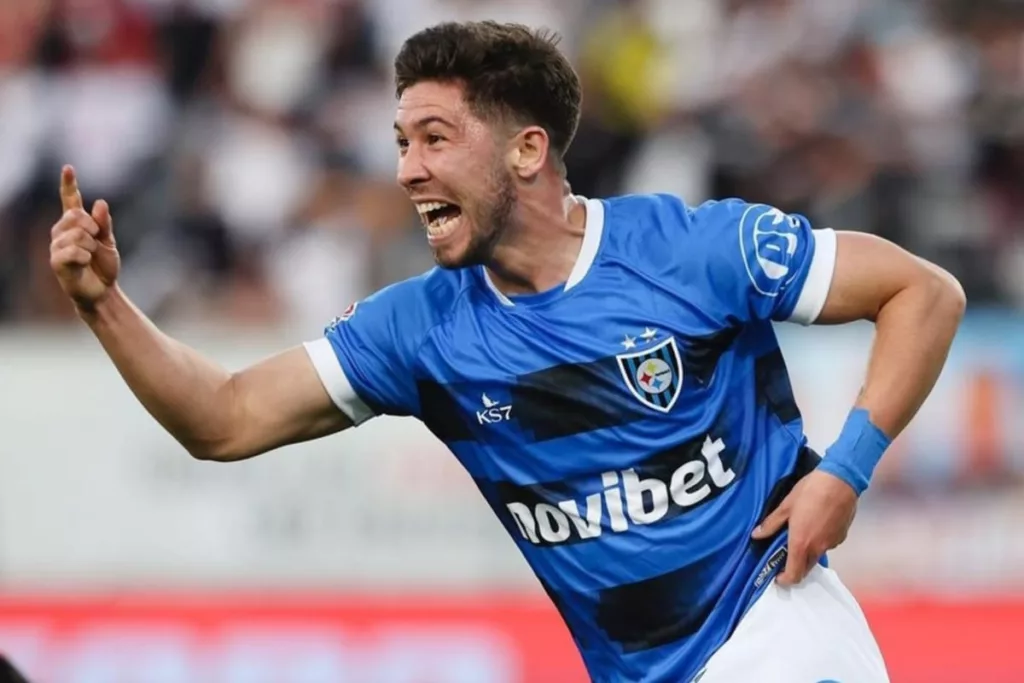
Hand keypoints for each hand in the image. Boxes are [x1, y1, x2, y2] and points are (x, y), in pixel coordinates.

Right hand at [50, 165, 119, 311]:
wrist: (102, 291)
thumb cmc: (103, 266)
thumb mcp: (109, 242)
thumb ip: (104, 223)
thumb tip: (100, 203)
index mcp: (75, 225)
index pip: (70, 200)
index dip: (68, 184)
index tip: (68, 168)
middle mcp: (61, 232)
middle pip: (76, 215)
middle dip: (93, 228)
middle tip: (96, 243)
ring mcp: (57, 246)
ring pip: (77, 234)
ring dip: (90, 247)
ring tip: (89, 257)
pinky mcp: (56, 262)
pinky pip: (73, 251)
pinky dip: (84, 256)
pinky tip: (84, 263)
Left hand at [750, 469, 857, 586]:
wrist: (840, 481)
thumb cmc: (810, 492)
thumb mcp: (785, 506)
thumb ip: (770, 524)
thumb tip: (756, 535)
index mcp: (801, 543)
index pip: (794, 575)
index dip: (785, 580)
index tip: (777, 575)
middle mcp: (818, 548)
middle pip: (806, 568)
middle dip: (795, 568)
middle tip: (784, 555)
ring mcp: (832, 543)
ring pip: (817, 556)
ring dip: (807, 553)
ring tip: (799, 535)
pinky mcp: (841, 536)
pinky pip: (827, 545)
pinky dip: (819, 542)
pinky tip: (815, 526)